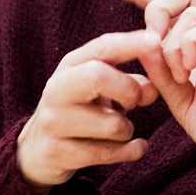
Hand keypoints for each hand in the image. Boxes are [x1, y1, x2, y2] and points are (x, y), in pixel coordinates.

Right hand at [17, 30, 161, 187]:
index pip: (101, 47)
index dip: (131, 42)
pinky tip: (135, 148)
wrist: (38, 150)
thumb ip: (130, 83)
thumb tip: (153, 89)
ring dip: (127, 130)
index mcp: (70, 66)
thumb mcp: (102, 90)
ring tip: (121, 130)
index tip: (157, 41)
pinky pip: (108, 153)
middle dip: (128, 91)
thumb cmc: (80, 111)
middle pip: (97, 76)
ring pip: (111, 124)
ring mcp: (53, 121)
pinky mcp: (57, 152)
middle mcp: (56, 89)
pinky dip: (130, 152)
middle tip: (133, 102)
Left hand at [104, 0, 195, 194]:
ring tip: (178, 77)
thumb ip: (161, 73)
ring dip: (171, 44)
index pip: (173, 3)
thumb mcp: (182, 101)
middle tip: (151, 46)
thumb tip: (141, 43)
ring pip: (192, 9)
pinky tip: (189, 73)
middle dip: (157, 9)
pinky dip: (188, 47)